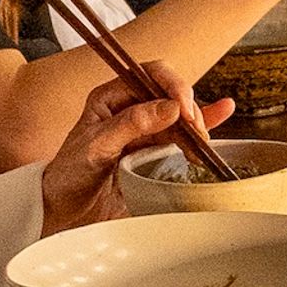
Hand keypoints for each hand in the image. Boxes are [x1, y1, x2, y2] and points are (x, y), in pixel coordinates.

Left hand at [37, 65, 220, 231]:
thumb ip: (131, 124)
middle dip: (188, 109)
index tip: (184, 108)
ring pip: (180, 116)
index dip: (171, 85)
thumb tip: (170, 107)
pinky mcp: (154, 152)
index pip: (149, 74)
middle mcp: (130, 109)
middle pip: (170, 94)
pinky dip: (202, 126)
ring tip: (203, 143)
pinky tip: (222, 113)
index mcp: (110, 98)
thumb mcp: (94, 147)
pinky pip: (182, 134)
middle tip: (195, 132)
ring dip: (196, 125)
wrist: (64, 212)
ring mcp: (144, 130)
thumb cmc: (68, 176)